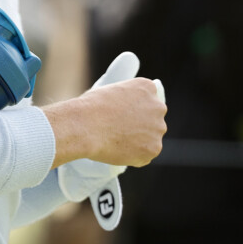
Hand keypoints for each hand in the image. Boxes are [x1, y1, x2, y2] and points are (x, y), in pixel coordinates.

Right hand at [45, 72, 165, 168]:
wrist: (84, 126)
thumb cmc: (91, 107)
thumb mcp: (111, 91)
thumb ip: (126, 99)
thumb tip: (128, 112)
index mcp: (147, 87)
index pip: (147, 99)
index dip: (133, 109)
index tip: (121, 115)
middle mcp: (158, 106)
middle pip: (153, 118)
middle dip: (141, 124)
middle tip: (120, 130)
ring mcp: (158, 128)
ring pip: (151, 137)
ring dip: (139, 141)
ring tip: (117, 141)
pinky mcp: (153, 149)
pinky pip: (146, 154)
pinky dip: (135, 156)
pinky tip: (119, 151)